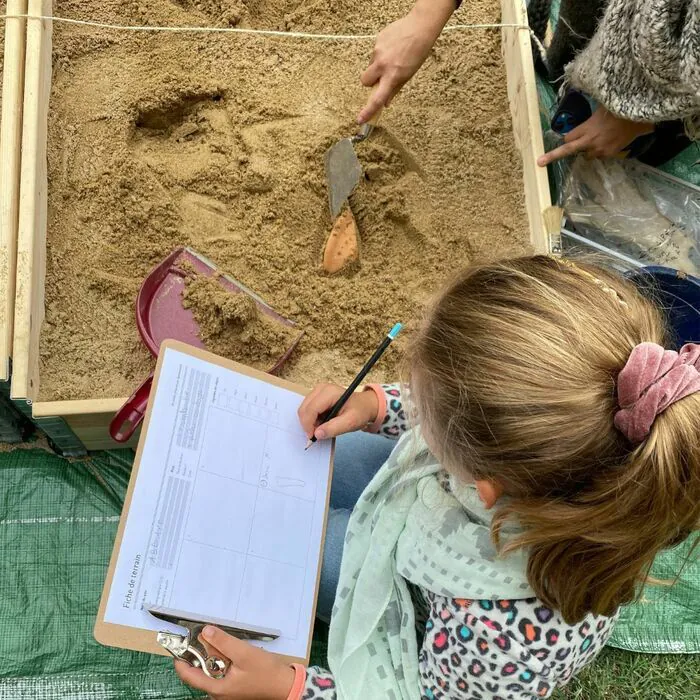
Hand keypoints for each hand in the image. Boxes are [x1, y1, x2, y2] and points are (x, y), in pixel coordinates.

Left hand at [175, 626, 294, 699]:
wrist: (284, 685)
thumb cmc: (265, 672)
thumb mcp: (244, 653)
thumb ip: (224, 642)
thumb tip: (205, 631)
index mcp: (216, 689)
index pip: (189, 676)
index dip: (180, 660)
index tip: (178, 644)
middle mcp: (218, 693)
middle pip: (200, 671)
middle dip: (199, 653)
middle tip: (200, 634)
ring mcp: (226, 691)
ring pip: (211, 670)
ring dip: (211, 654)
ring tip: (216, 638)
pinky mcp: (233, 686)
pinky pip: (220, 671)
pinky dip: (221, 659)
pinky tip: (229, 649)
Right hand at [297, 383, 378, 440]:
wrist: (364, 405)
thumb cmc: (359, 412)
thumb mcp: (351, 422)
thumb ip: (334, 428)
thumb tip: (317, 434)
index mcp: (330, 392)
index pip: (310, 409)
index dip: (308, 425)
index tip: (313, 438)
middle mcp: (321, 389)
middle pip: (304, 409)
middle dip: (308, 424)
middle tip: (318, 435)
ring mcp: (317, 391)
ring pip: (303, 410)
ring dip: (310, 422)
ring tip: (323, 427)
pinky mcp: (316, 396)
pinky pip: (307, 409)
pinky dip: (311, 419)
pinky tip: (322, 422)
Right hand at [357, 0, 453, 123]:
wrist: (420, 27)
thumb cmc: (418, 52)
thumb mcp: (408, 75)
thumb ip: (395, 89)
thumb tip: (386, 102)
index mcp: (392, 76)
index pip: (377, 98)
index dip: (368, 110)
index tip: (360, 119)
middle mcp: (383, 65)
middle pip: (365, 81)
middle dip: (370, 82)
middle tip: (381, 78)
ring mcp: (378, 51)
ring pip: (370, 65)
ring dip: (377, 66)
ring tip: (392, 57)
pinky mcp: (377, 41)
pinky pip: (374, 52)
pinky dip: (381, 53)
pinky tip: (393, 48)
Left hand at [538, 106, 653, 165]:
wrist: (642, 116)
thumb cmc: (622, 107)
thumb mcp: (603, 105)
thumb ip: (590, 113)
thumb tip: (583, 101)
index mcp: (587, 128)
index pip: (567, 138)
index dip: (566, 137)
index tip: (565, 137)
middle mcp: (590, 141)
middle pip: (567, 150)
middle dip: (554, 155)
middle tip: (540, 162)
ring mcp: (600, 150)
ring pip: (586, 155)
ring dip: (588, 149)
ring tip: (600, 138)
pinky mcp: (610, 154)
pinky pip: (600, 155)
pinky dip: (601, 150)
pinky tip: (610, 140)